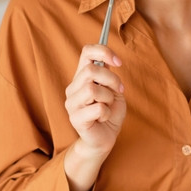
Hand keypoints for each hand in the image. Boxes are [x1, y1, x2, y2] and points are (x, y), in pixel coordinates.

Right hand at [62, 45, 126, 190]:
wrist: (106, 138)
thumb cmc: (110, 113)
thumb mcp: (113, 90)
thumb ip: (109, 76)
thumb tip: (110, 62)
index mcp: (81, 77)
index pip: (86, 52)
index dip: (103, 52)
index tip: (119, 62)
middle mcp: (73, 88)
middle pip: (91, 70)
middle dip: (111, 79)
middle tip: (119, 90)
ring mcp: (71, 103)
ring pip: (92, 89)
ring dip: (108, 98)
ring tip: (108, 106)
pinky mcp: (75, 118)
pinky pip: (97, 108)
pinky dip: (107, 113)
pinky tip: (103, 118)